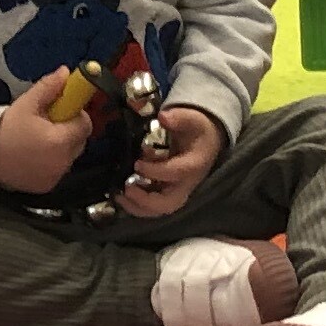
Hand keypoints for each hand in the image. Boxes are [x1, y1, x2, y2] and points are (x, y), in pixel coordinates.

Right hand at [0, 71, 89, 193]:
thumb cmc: (6, 127)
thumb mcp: (27, 103)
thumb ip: (49, 87)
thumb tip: (65, 72)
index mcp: (60, 141)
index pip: (85, 125)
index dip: (76, 114)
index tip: (60, 110)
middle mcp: (63, 162)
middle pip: (79, 142)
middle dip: (69, 130)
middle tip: (48, 123)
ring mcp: (56, 177)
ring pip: (69, 157)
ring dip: (62, 147)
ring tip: (39, 139)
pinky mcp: (47, 186)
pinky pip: (59, 170)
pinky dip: (53, 162)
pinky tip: (34, 155)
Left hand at [118, 105, 222, 219]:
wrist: (206, 140)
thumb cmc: (197, 129)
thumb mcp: (191, 119)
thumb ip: (178, 118)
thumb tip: (163, 117)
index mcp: (193, 165)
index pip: (175, 173)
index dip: (155, 171)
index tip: (137, 164)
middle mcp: (186, 184)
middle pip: (168, 203)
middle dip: (145, 201)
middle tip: (126, 189)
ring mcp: (177, 191)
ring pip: (160, 209)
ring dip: (138, 207)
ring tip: (119, 196)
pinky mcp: (168, 192)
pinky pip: (154, 205)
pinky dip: (137, 204)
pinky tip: (122, 194)